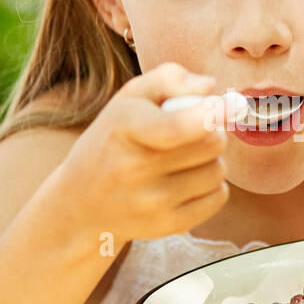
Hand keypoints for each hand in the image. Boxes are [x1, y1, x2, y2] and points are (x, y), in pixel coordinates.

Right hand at [49, 62, 230, 245]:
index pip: (175, 127)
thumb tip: (210, 87)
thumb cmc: (113, 140)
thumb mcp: (129, 99)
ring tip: (186, 158)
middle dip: (212, 131)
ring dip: (211, 160)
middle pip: (212, 143)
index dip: (207, 115)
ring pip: (218, 170)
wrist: (82, 203)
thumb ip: (169, 79)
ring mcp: (152, 202)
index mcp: (124, 127)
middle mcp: (135, 168)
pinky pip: (219, 197)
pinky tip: (187, 180)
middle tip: (195, 131)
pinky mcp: (169, 225)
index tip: (220, 107)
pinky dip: (212, 186)